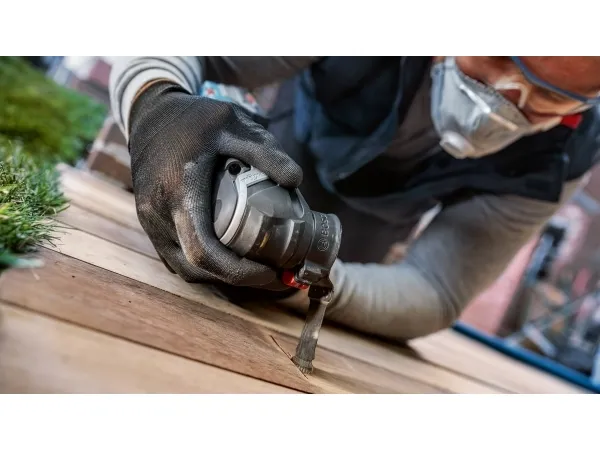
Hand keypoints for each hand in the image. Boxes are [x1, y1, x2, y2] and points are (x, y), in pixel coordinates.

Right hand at [127, 81, 302, 288]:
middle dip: (236, 279)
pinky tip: (229, 257)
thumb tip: (296, 181)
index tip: (270, 272)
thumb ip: (264, 151)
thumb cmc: (191, 118)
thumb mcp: (231, 122)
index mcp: (178, 191)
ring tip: (255, 269)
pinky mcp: (149, 223)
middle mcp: (158, 213)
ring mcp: (149, 221)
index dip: (239, 272)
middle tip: (272, 275)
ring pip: (184, 268)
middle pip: (196, 268)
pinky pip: (175, 257)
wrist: (148, 114)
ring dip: (219, 275)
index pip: (204, 251)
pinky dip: (203, 266)